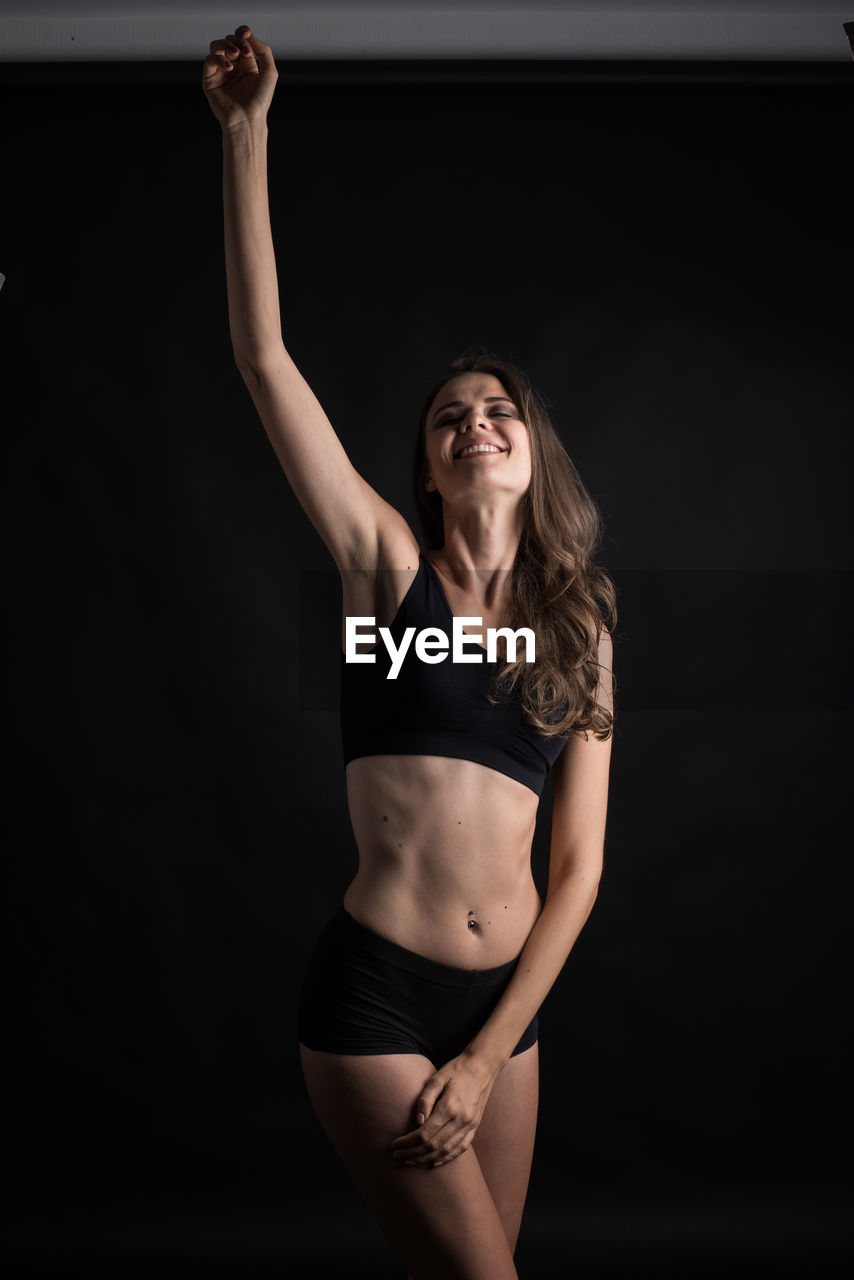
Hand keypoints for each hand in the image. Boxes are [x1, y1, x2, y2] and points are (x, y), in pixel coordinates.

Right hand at [202, 25, 277, 131]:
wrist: (248, 119)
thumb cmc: (259, 101)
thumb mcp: (269, 72)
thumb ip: (263, 50)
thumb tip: (248, 35)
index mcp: (246, 64)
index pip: (240, 40)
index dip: (242, 32)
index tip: (246, 32)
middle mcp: (232, 67)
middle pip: (229, 40)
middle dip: (236, 40)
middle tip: (244, 50)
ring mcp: (220, 72)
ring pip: (216, 46)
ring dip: (226, 45)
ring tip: (235, 55)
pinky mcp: (209, 79)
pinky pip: (209, 60)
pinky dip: (218, 59)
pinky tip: (229, 68)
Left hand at [390, 1052, 498, 1168]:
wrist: (482, 1066)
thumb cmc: (456, 1069)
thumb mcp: (437, 1078)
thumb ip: (425, 1100)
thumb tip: (417, 1123)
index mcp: (450, 1107)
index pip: (424, 1134)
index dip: (407, 1142)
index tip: (394, 1145)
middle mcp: (461, 1119)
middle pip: (433, 1146)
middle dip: (413, 1154)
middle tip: (397, 1156)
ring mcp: (470, 1125)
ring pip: (446, 1150)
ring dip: (426, 1159)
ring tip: (410, 1161)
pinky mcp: (475, 1126)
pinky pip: (461, 1148)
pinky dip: (448, 1158)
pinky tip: (435, 1162)